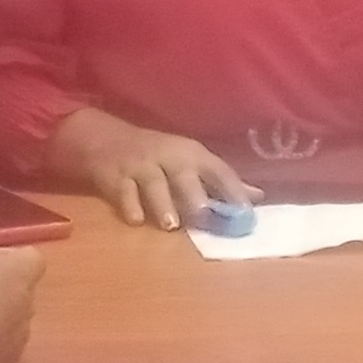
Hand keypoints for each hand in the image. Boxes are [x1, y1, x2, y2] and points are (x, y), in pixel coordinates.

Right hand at [47, 108, 254, 229]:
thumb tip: (257, 197)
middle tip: (203, 215)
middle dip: (194, 195)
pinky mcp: (115, 177)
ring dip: (162, 203)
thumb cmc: (157, 156)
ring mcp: (140, 165)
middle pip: (184, 174)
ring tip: (170, 224)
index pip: (218, 170)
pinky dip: (129, 206)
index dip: (233, 190)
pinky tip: (136, 220)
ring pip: (153, 183)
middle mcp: (168, 156)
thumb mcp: (189, 162)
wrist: (106, 138)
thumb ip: (220, 181)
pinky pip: (123, 192)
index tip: (246, 213)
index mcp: (192, 154)